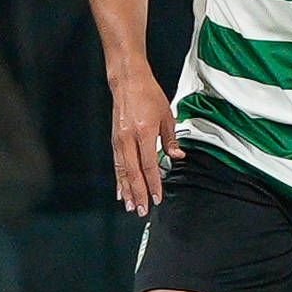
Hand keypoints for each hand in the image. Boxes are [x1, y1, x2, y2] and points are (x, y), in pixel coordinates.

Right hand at [108, 64, 180, 213]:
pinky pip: (116, 164)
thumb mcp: (166, 115)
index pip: (149, 165)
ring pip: (122, 172)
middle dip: (138, 193)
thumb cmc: (148, 94)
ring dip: (127, 191)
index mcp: (143, 132)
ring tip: (130, 206)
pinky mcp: (114, 140)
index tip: (157, 198)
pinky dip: (118, 180)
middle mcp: (128, 139)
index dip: (153, 183)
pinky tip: (120, 191)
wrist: (128, 81)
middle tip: (141, 210)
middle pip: (133, 173)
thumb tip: (177, 157)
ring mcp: (119, 140)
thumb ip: (171, 139)